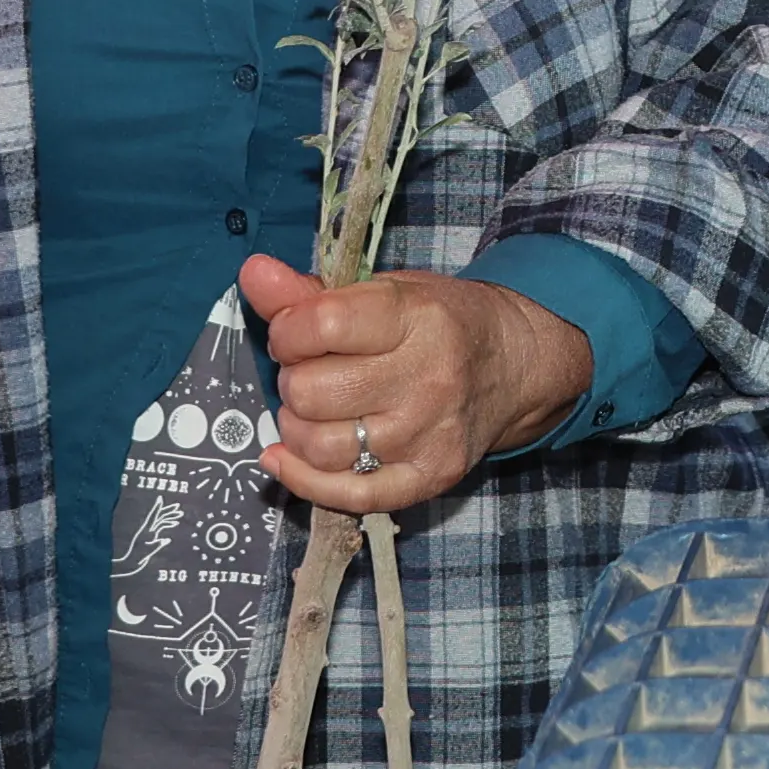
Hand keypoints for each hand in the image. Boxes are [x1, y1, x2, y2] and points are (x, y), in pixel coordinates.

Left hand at [247, 254, 591, 516]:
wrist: (515, 364)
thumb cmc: (440, 322)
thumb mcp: (384, 292)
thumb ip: (311, 291)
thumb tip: (252, 274)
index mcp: (417, 318)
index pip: (319, 327)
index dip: (287, 331)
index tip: (296, 332)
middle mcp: (428, 378)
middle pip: (310, 392)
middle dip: (295, 380)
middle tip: (314, 372)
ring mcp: (430, 434)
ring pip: (319, 447)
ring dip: (298, 428)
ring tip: (316, 410)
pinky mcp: (431, 477)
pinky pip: (346, 494)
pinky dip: (302, 479)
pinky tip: (288, 457)